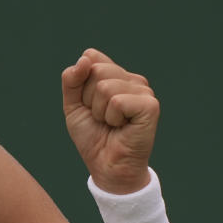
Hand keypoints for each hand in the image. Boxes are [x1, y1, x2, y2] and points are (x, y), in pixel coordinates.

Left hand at [61, 48, 159, 193]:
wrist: (105, 165)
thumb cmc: (92, 136)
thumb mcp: (73, 105)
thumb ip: (72, 80)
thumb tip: (85, 59)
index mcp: (116, 75)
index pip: (90, 57)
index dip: (80, 84)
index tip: (88, 104)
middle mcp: (132, 79)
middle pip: (96, 70)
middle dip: (88, 99)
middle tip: (101, 118)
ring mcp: (144, 91)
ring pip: (105, 87)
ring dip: (100, 112)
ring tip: (111, 124)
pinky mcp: (150, 105)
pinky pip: (117, 102)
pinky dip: (111, 118)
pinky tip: (122, 127)